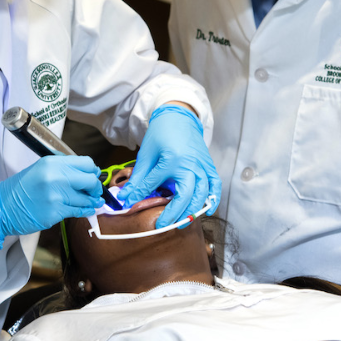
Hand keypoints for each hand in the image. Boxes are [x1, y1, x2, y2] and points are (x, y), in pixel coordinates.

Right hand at [0, 156, 103, 245]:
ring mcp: (57, 195)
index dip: (92, 170)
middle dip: (95, 187)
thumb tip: (86, 173)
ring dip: (91, 201)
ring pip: (86, 198)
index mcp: (52, 163)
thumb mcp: (40, 169)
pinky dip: (85, 210)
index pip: (85, 162)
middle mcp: (56, 176)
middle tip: (95, 191)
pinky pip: (79, 211)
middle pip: (89, 180)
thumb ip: (62, 169)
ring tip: (93, 202)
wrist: (2, 208)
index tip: (93, 175)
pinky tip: (87, 209)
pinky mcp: (56, 212)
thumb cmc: (20, 189)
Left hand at [118, 104, 221, 228]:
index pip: (154, 184)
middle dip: (174, 213)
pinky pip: (215, 185)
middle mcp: (190, 164)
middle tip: (163, 225)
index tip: (131, 205)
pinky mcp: (209, 165)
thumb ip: (138, 178)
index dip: (140, 195)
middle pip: (185, 195)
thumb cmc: (162, 133)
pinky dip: (213, 199)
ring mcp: (202, 165)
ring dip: (192, 210)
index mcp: (172, 159)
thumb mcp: (146, 154)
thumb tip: (126, 197)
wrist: (179, 116)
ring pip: (202, 194)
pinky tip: (206, 210)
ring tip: (181, 222)